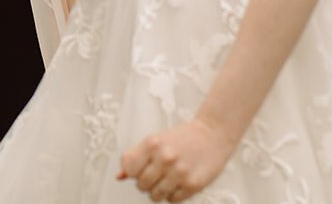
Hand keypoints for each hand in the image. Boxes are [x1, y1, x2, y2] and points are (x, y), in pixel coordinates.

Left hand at [117, 118, 234, 201]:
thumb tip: (119, 176)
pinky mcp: (192, 185)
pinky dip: (173, 194)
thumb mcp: (155, 140)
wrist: (212, 135)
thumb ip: (134, 156)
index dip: (134, 172)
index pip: (130, 170)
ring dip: (160, 191)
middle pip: (141, 185)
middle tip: (158, 174)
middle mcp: (165, 158)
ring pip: (156, 196)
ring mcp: (179, 172)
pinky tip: (179, 182)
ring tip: (168, 179)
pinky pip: (172, 200)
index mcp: (152, 144)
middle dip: (147, 182)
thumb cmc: (182, 138)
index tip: (141, 169)